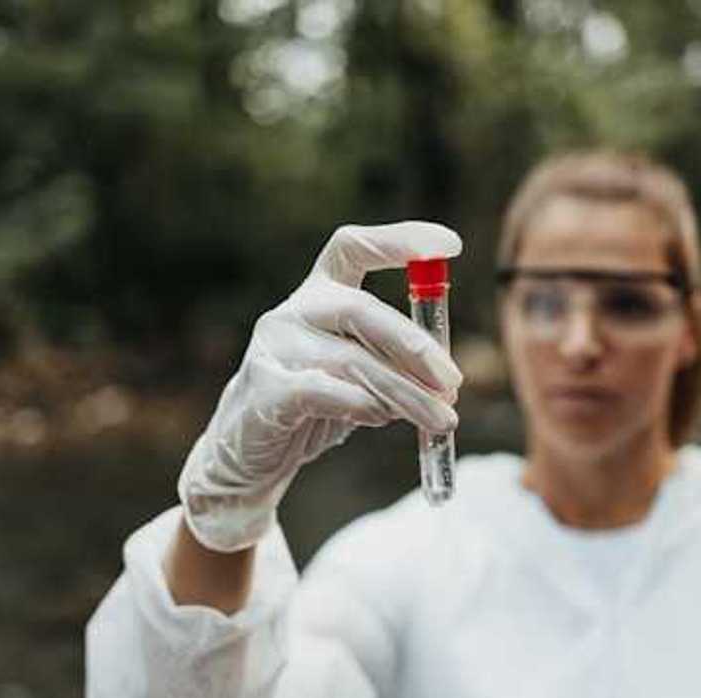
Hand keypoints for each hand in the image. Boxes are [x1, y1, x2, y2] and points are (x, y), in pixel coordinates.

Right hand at [178, 222, 463, 551]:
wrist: (248, 453)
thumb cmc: (314, 404)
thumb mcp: (363, 373)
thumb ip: (396, 363)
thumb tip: (447, 378)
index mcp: (321, 292)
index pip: (355, 247)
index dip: (401, 240)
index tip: (449, 245)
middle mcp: (295, 309)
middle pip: (360, 309)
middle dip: (414, 346)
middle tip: (452, 381)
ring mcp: (274, 346)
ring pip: (351, 360)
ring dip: (403, 393)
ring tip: (438, 419)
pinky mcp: (263, 388)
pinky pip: (320, 391)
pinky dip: (359, 404)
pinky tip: (382, 418)